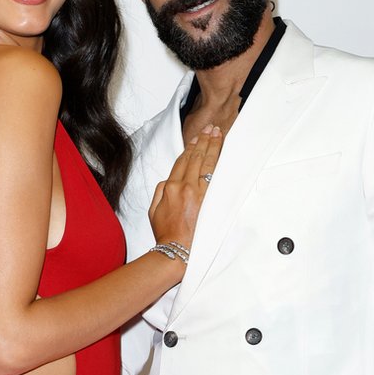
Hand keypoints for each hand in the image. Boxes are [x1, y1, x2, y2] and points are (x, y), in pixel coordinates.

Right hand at [148, 124, 222, 246]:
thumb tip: (169, 180)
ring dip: (212, 146)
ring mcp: (196, 192)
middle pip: (195, 157)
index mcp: (169, 186)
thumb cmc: (164, 230)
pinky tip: (219, 152)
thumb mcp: (154, 208)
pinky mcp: (205, 199)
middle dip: (203, 141)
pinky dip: (215, 161)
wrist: (175, 246)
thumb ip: (161, 190)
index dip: (190, 147)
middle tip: (211, 128)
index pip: (182, 161)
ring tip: (217, 134)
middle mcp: (183, 186)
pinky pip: (211, 175)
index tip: (197, 137)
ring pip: (205, 163)